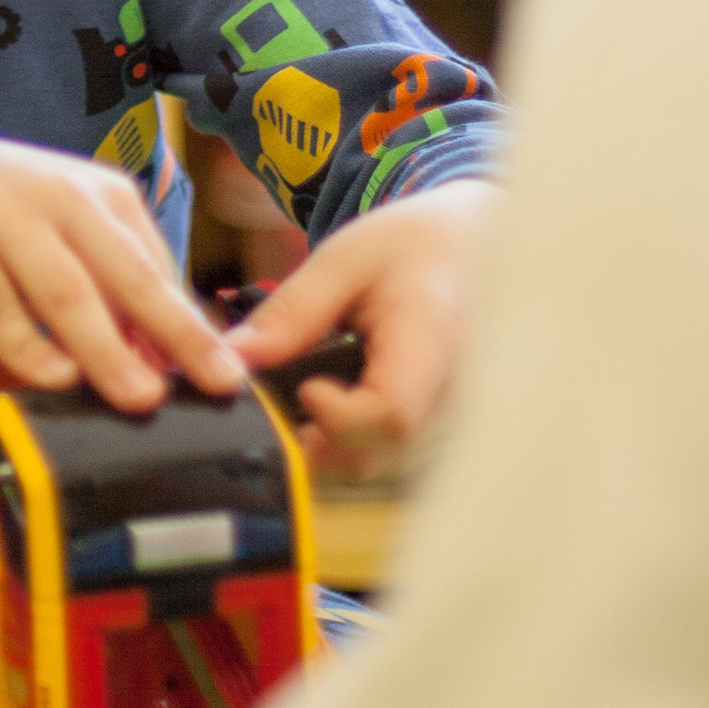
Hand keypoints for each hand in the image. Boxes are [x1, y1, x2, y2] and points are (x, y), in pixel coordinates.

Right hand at [0, 120, 243, 414]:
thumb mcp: (58, 224)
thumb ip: (106, 279)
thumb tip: (161, 357)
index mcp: (99, 193)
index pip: (158, 265)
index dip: (191, 323)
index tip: (224, 371)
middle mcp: (61, 200)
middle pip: (129, 274)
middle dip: (177, 332)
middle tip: (217, 381)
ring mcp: (7, 224)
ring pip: (69, 295)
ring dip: (109, 350)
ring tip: (141, 395)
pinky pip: (2, 313)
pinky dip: (31, 350)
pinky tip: (56, 378)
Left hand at [229, 178, 495, 476]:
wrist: (475, 245)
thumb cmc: (415, 245)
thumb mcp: (345, 261)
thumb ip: (292, 314)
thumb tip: (233, 358)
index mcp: (433, 342)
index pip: (390, 415)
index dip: (336, 417)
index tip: (306, 386)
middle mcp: (454, 393)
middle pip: (377, 454)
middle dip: (315, 438)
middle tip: (288, 391)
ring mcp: (452, 415)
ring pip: (380, 462)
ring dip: (331, 440)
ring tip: (316, 386)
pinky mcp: (442, 425)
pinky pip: (392, 453)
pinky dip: (355, 436)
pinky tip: (343, 395)